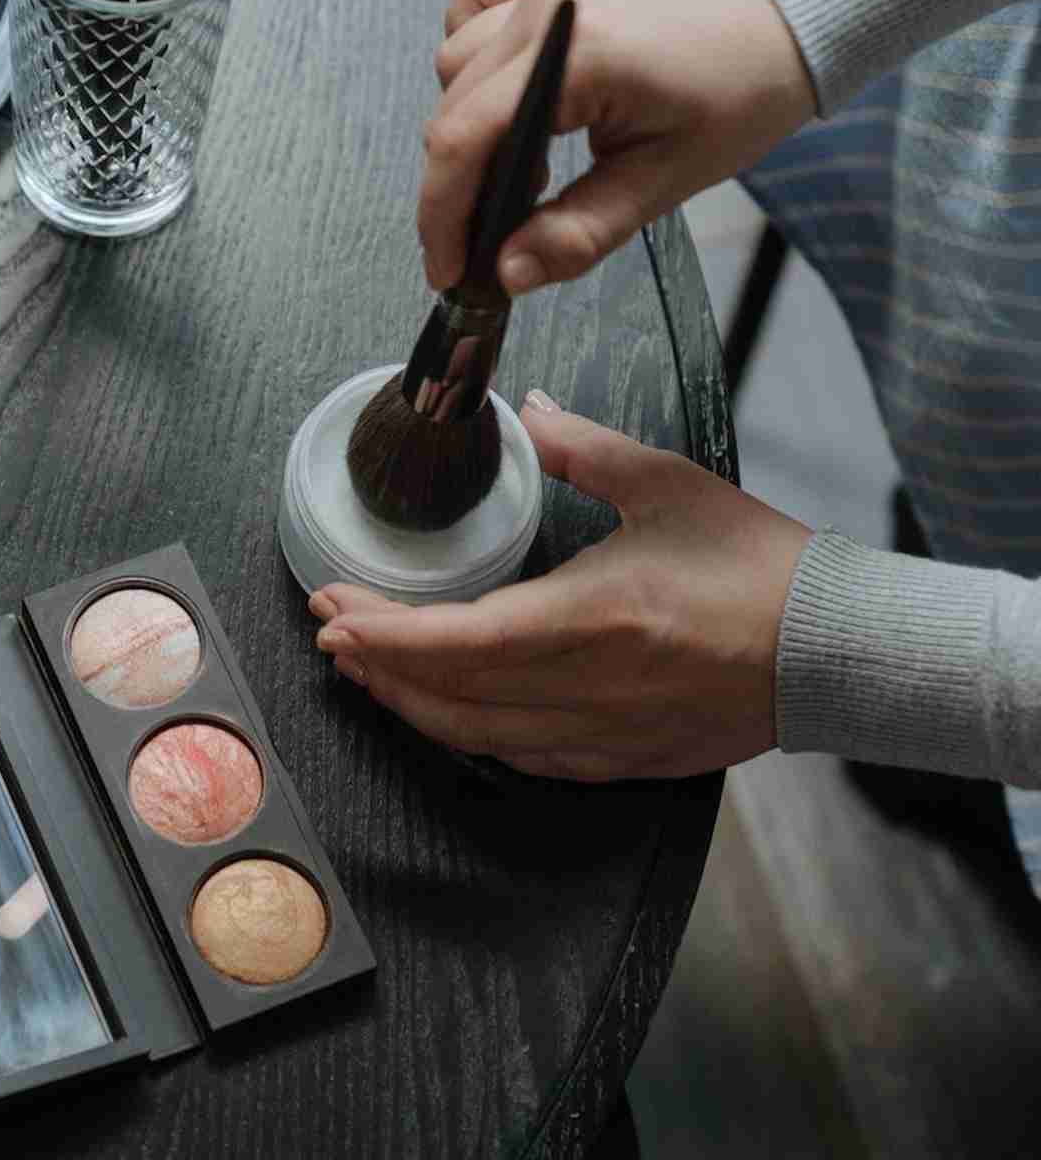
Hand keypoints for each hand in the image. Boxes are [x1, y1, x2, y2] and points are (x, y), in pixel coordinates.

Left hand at [311, 391, 811, 780]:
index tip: (333, 607)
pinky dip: (470, 733)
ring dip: (411, 703)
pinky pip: (522, 757)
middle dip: (376, 663)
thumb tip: (528, 411)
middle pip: (448, 693)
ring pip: (476, 735)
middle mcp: (588, 687)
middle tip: (332, 629)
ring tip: (367, 669)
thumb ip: (580, 448)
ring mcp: (603, 733)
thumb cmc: (762, 569)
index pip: (455, 640)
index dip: (381, 632)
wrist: (839, 648)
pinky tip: (444, 710)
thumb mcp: (668, 485)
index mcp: (592, 618)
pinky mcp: (622, 759)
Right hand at [421, 0, 814, 294]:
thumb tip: (509, 274)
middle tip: (492, 235)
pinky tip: (505, 92)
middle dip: (455, 186)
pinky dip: (470, 54)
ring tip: (523, 164)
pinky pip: (471, 4)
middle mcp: (551, 8)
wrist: (786, 16)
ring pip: (453, 63)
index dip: (440, 214)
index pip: (465, 139)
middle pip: (450, 109)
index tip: (447, 266)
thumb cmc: (744, 87)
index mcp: (583, 54)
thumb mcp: (666, 178)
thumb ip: (579, 232)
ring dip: (467, 123)